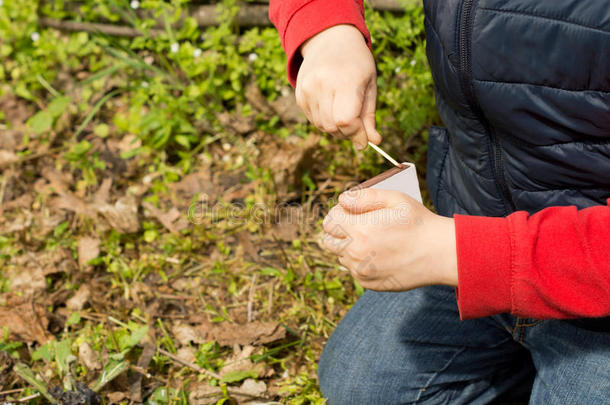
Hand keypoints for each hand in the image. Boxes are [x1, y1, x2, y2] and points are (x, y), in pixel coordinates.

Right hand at [297, 24, 380, 149]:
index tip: (365, 140)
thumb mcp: (370, 85)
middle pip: (332, 127)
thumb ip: (369, 116)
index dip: (356, 134)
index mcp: (345, 80)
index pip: (346, 121)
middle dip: (347, 134)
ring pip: (322, 126)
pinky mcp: (299, 95)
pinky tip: (333, 108)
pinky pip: (313, 120)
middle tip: (357, 130)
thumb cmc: (356, 63)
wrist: (330, 39)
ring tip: (346, 116)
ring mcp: (307, 89)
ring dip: (336, 129)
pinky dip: (325, 122)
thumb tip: (373, 142)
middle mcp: (322, 84)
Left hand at [322, 188, 457, 290]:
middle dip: (337, 231)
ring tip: (371, 239)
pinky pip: (352, 270)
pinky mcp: (367, 283)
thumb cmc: (418, 223)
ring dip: (348, 246)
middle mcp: (356, 252)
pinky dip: (359, 261)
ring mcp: (361, 270)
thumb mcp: (396, 199)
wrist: (439, 254)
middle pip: (327, 240)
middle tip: (356, 224)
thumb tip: (342, 199)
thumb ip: (365, 197)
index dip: (339, 213)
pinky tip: (378, 253)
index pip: (330, 220)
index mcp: (360, 229)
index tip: (351, 211)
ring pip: (340, 256)